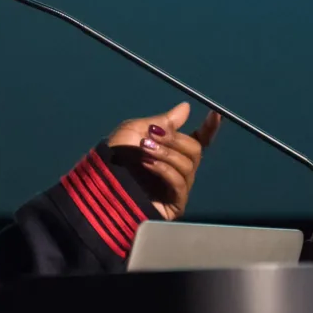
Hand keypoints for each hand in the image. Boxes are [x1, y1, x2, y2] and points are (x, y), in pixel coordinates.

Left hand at [106, 102, 220, 220]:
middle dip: (175, 139)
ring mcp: (176, 188)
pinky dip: (165, 169)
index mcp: (170, 151)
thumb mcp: (135, 131)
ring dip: (166, 153)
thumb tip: (185, 108)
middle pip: (194, 150)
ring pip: (187, 165)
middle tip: (153, 134)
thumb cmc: (113, 157)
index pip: (198, 140)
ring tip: (144, 149)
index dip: (209, 128)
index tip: (214, 114)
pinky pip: (179, 182)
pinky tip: (148, 164)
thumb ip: (163, 121)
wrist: (98, 184)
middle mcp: (177, 169)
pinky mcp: (173, 204)